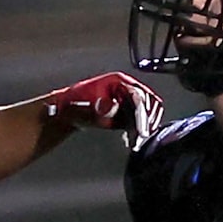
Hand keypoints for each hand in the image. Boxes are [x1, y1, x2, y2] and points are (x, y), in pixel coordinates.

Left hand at [44, 73, 163, 144]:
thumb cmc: (74, 107)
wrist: (71, 112)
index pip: (137, 96)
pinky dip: (143, 128)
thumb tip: (111, 106)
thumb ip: (99, 109)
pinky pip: (145, 117)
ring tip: (135, 140)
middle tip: (138, 139)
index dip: (141, 115)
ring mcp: (131, 97)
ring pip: (151, 110)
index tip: (141, 132)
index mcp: (118, 81)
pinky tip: (133, 139)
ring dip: (146, 126)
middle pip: (148, 102)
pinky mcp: (132, 109)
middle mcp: (127, 86)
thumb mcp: (84, 108)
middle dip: (145, 122)